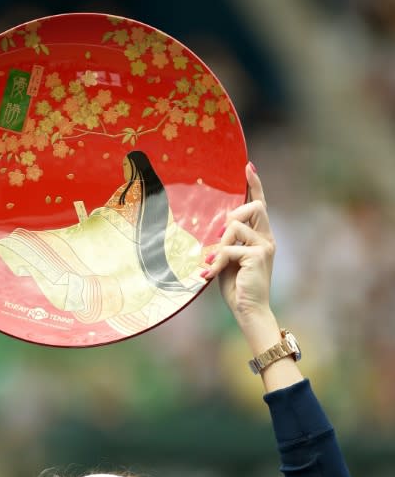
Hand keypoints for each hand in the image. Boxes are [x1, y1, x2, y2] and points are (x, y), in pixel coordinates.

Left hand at [202, 163, 273, 329]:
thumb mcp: (229, 259)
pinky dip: (216, 261)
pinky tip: (209, 274)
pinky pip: (230, 247)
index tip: (248, 166)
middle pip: (253, 206)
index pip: (260, 205)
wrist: (249, 310)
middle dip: (232, 216)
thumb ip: (226, 242)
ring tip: (210, 264)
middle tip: (216, 240)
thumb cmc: (237, 287)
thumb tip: (218, 228)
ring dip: (218, 245)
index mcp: (261, 237)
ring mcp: (265, 246)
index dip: (255, 185)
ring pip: (236, 225)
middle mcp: (267, 238)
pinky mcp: (258, 255)